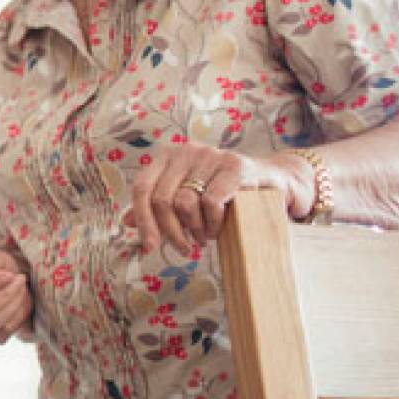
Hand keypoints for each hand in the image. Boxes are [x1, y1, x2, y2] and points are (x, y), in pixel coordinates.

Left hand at [129, 143, 312, 254]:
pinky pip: (211, 202)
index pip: (142, 189)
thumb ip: (157, 206)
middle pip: (161, 199)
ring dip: (193, 229)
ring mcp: (211, 155)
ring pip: (184, 202)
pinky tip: (217, 229)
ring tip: (203, 237)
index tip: (148, 246)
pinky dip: (212, 223)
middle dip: (170, 231)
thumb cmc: (223, 192)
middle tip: (184, 248)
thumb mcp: (187, 196)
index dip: (142, 221)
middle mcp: (186, 150)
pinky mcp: (235, 166)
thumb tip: (126, 221)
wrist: (272, 181)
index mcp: (167, 156)